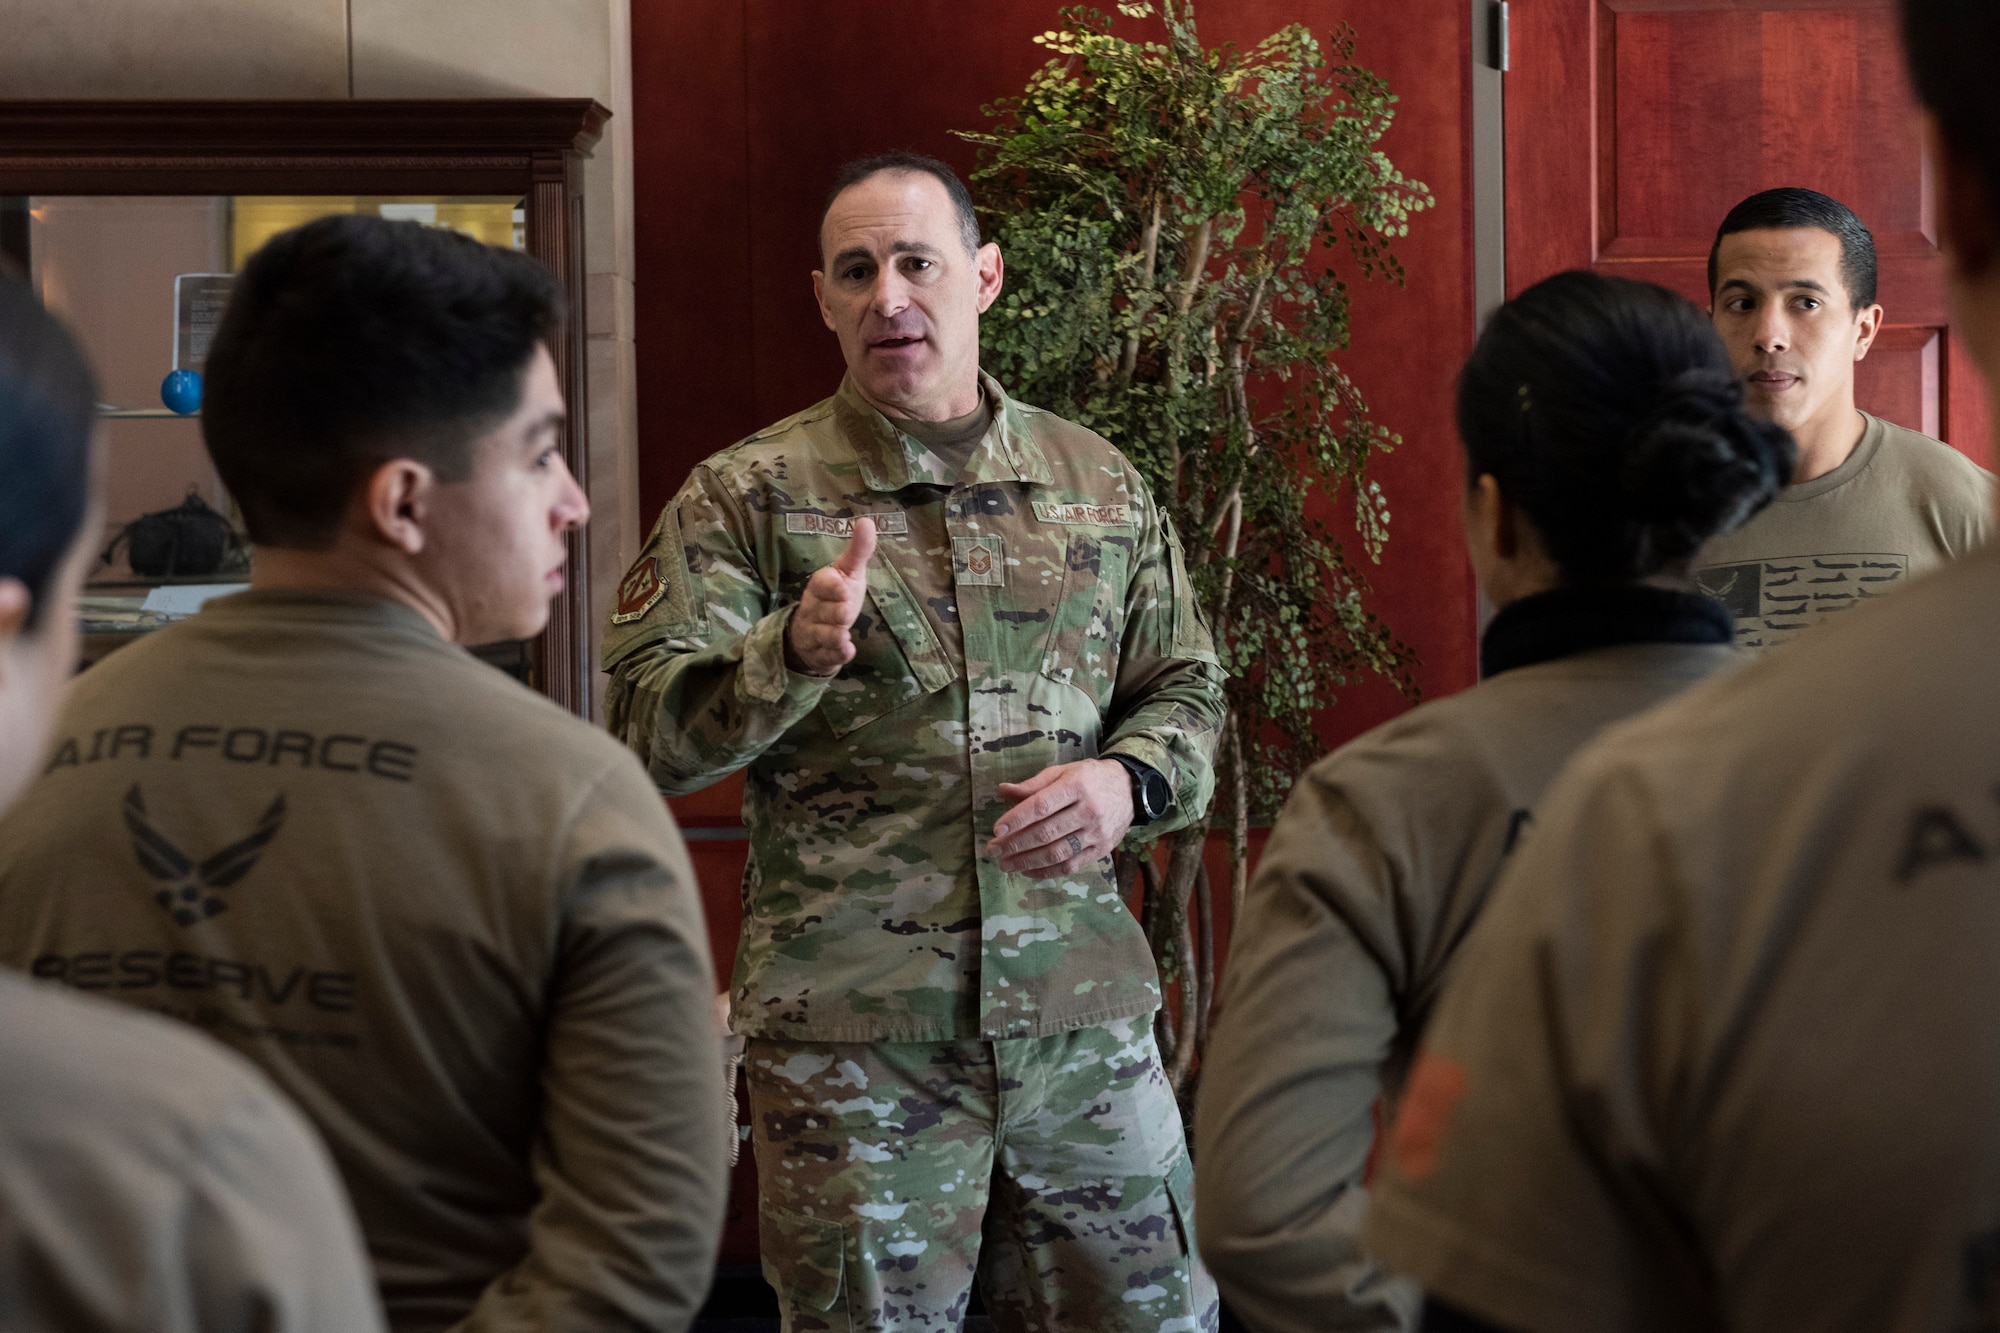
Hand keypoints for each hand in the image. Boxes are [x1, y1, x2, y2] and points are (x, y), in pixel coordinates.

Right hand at [785, 518, 875, 675]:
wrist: (813, 630)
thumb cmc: (836, 596)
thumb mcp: (849, 572)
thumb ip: (858, 550)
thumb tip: (867, 521)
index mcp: (821, 586)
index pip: (821, 583)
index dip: (832, 586)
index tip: (844, 587)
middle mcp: (814, 609)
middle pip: (822, 611)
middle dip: (834, 612)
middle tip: (845, 611)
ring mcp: (815, 632)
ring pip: (821, 635)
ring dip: (833, 635)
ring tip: (843, 635)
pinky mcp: (821, 653)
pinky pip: (826, 656)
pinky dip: (836, 655)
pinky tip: (847, 652)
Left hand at [988, 758, 1134, 875]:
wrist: (1130, 790)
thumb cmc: (1090, 778)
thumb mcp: (1063, 772)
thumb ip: (1033, 784)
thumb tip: (1002, 791)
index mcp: (1076, 786)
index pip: (1041, 806)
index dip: (1016, 820)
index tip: (996, 830)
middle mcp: (1088, 810)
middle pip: (1046, 833)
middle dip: (1015, 844)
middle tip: (993, 850)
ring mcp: (1096, 833)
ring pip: (1057, 853)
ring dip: (1027, 861)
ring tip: (1005, 864)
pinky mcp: (1101, 850)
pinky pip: (1071, 866)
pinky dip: (1046, 872)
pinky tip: (1028, 870)